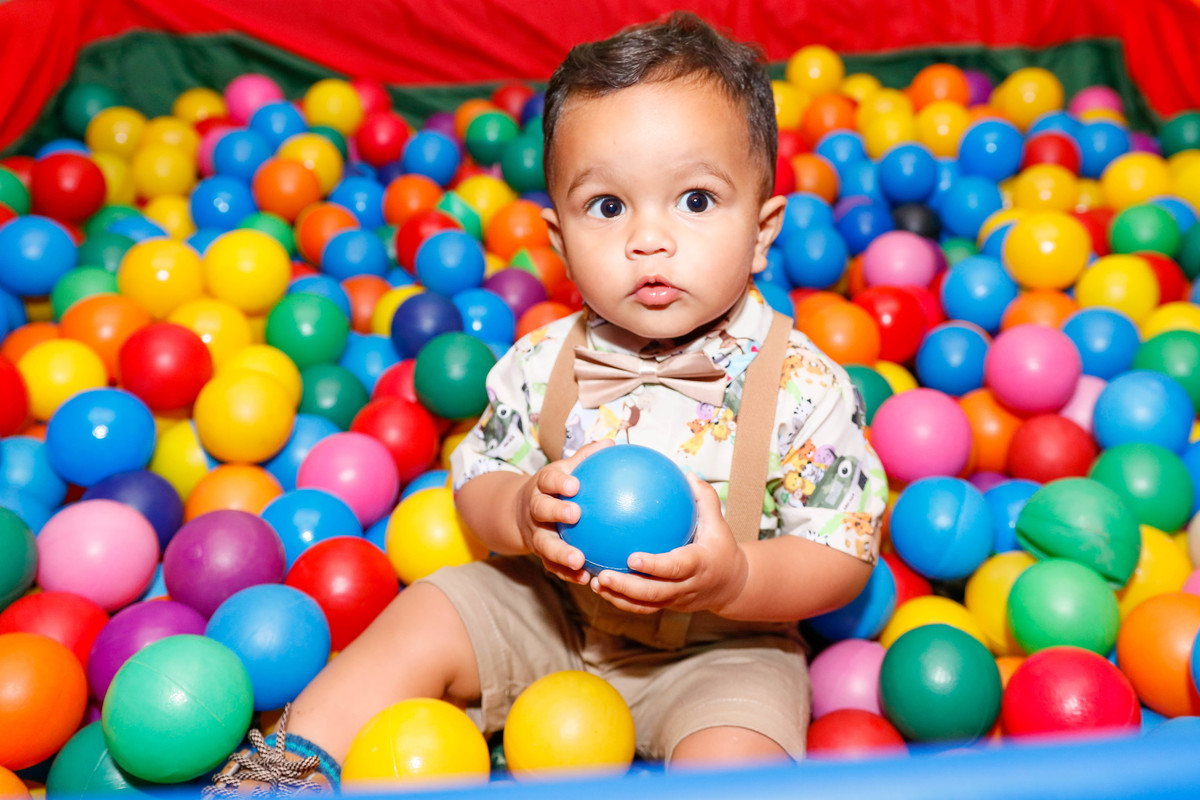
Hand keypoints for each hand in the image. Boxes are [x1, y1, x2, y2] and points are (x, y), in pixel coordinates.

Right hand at [514, 439, 614, 584]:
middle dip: (555, 512)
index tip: (573, 484)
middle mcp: (535, 509)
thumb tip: (611, 443)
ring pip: (544, 543)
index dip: (559, 481)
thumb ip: (586, 458)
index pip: (548, 480)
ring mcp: (535, 533)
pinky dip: (567, 573)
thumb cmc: (554, 487)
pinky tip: (586, 579)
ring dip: (560, 553)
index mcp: (542, 486)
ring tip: (579, 560)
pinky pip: (552, 566)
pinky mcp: (540, 554)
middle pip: (541, 509)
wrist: (520, 513)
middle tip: (575, 515)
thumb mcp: (565, 470)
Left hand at [589, 472, 748, 614]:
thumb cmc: (721, 548)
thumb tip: (688, 474)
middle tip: (603, 575)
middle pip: (655, 593)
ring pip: (645, 604)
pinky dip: (620, 599)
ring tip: (594, 583)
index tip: (632, 558)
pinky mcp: (666, 605)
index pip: (676, 568)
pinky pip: (641, 607)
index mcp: (699, 565)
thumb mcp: (719, 524)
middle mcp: (686, 586)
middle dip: (627, 587)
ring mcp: (675, 599)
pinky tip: (599, 586)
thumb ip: (705, 499)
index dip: (654, 566)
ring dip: (618, 597)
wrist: (731, 586)